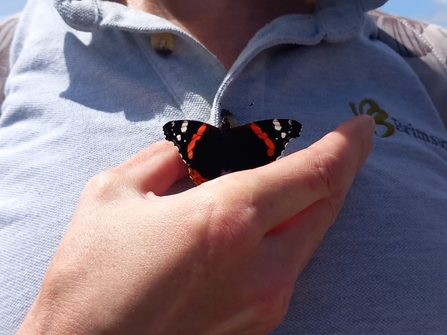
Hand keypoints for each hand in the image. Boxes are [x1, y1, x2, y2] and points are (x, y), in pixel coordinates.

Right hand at [17, 115, 373, 334]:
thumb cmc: (91, 276)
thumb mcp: (116, 193)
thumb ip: (167, 158)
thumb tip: (196, 150)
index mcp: (226, 219)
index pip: (315, 173)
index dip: (348, 144)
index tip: (362, 126)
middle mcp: (261, 265)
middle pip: (328, 205)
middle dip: (339, 169)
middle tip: (339, 146)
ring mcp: (266, 302)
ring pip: (311, 237)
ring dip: (308, 204)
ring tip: (284, 183)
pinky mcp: (258, 325)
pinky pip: (288, 267)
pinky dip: (285, 236)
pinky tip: (258, 227)